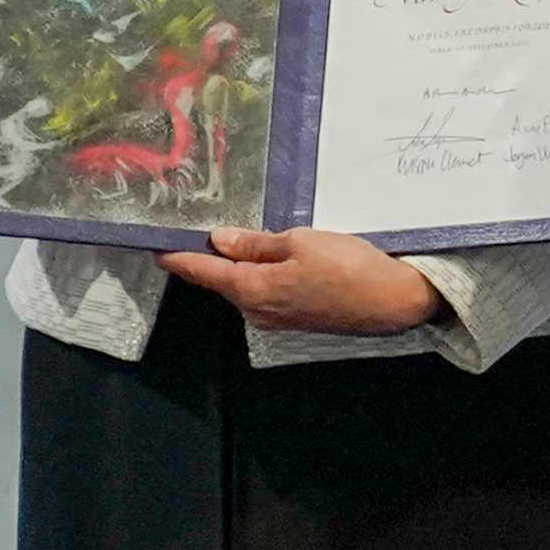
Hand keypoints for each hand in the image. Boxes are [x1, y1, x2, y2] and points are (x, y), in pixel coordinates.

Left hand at [162, 228, 448, 336]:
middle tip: (199, 229)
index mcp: (251, 288)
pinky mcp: (296, 319)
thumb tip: (220, 241)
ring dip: (239, 266)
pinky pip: (266, 294)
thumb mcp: (299, 242)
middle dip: (210, 258)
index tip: (156, 247)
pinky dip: (260, 276)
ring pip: (246, 287)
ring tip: (237, 238)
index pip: (202, 271)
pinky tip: (271, 259)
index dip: (178, 258)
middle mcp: (257, 310)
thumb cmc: (347, 265)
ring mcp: (277, 319)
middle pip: (223, 280)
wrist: (393, 301)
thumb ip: (256, 244)